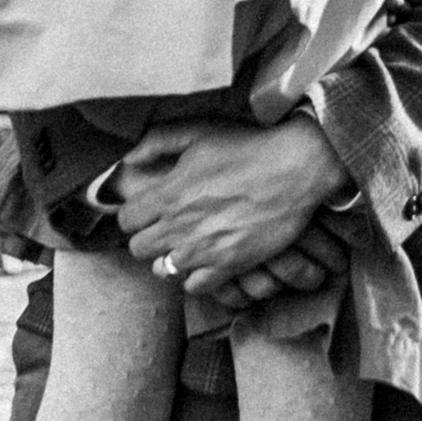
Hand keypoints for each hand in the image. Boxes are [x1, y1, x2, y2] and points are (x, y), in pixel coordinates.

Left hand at [112, 120, 348, 297]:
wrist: (295, 168)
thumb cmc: (248, 147)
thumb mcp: (199, 132)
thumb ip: (157, 142)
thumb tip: (129, 159)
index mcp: (168, 193)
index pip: (126, 219)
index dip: (135, 214)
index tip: (150, 210)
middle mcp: (180, 225)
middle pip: (138, 248)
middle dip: (148, 237)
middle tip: (166, 228)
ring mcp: (203, 249)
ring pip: (162, 270)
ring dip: (169, 259)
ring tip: (185, 247)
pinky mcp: (229, 264)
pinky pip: (195, 287)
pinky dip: (196, 278)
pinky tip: (206, 262)